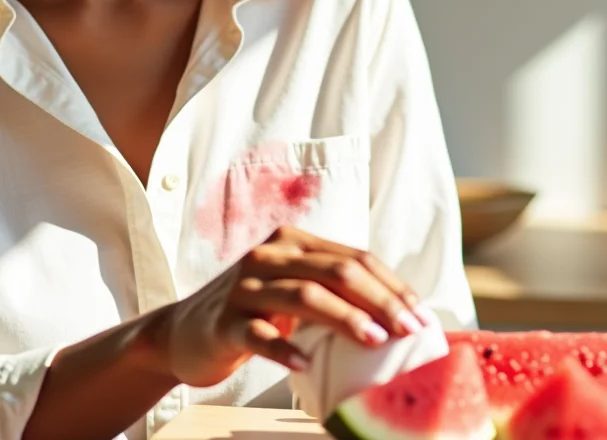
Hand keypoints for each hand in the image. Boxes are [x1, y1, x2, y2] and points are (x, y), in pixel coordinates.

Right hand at [153, 226, 435, 387]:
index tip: (422, 316)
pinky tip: (305, 364)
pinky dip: (284, 349)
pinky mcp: (224, 322)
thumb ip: (333, 291)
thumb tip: (400, 316)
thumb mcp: (293, 291)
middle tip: (410, 330)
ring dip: (345, 318)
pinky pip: (259, 335)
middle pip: (336, 271)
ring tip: (375, 341)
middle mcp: (269, 255)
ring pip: (304, 295)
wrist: (183, 333)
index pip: (354, 257)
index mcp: (293, 241)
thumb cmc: (254, 314)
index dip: (392, 285)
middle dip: (380, 300)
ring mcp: (245, 287)